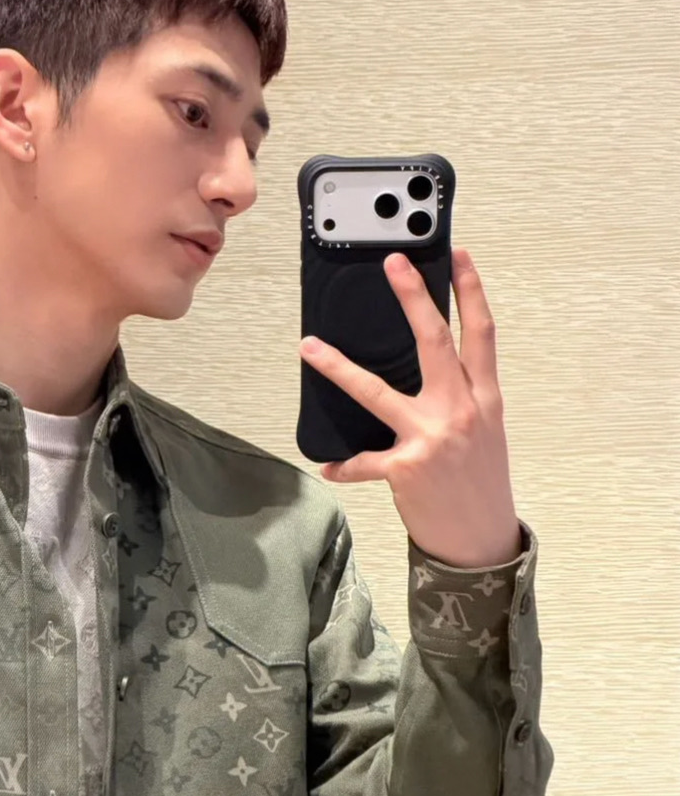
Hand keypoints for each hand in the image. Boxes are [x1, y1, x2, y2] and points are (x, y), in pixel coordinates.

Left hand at [299, 247, 522, 568]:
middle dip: (414, 297)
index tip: (459, 256)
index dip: (470, 292)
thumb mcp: (484, 432)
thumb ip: (463, 397)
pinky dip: (345, 466)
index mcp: (485, 398)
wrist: (482, 540)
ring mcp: (432, 437)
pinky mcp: (406, 468)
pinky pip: (363, 461)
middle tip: (393, 262)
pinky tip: (329, 468)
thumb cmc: (480, 483)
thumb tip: (431, 372)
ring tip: (310, 347)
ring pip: (377, 391)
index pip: (480, 333)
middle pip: (435, 341)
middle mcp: (461, 410)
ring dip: (338, 367)